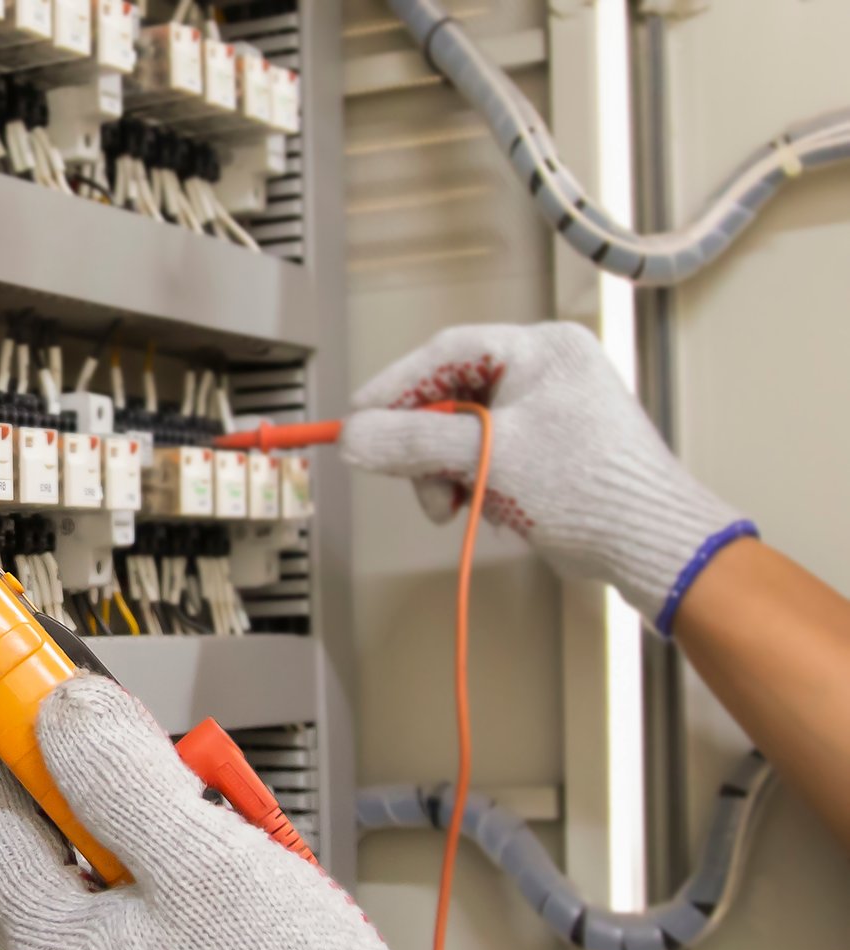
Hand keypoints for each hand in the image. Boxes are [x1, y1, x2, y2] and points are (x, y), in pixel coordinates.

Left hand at [0, 673, 487, 949]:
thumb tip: (66, 715)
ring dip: (161, 840)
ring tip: (224, 830)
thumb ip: (123, 780)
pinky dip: (189, 890)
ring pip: (118, 889)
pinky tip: (242, 885)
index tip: (26, 693)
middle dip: (105, 792)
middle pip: (58, 853)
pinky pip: (157, 930)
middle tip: (151, 752)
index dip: (13, 742)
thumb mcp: (205, 861)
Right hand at [340, 322, 751, 632]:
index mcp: (543, 348)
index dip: (395, 386)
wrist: (653, 543)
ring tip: (461, 508)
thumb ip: (414, 441)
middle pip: (451, 395)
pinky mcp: (549, 448)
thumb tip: (355, 436)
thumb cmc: (593, 489)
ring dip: (449, 472)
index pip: (446, 352)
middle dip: (429, 446)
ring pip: (465, 431)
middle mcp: (548, 370)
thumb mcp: (488, 458)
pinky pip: (487, 454)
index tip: (359, 418)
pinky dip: (475, 483)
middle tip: (422, 485)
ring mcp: (549, 410)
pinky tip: (490, 510)